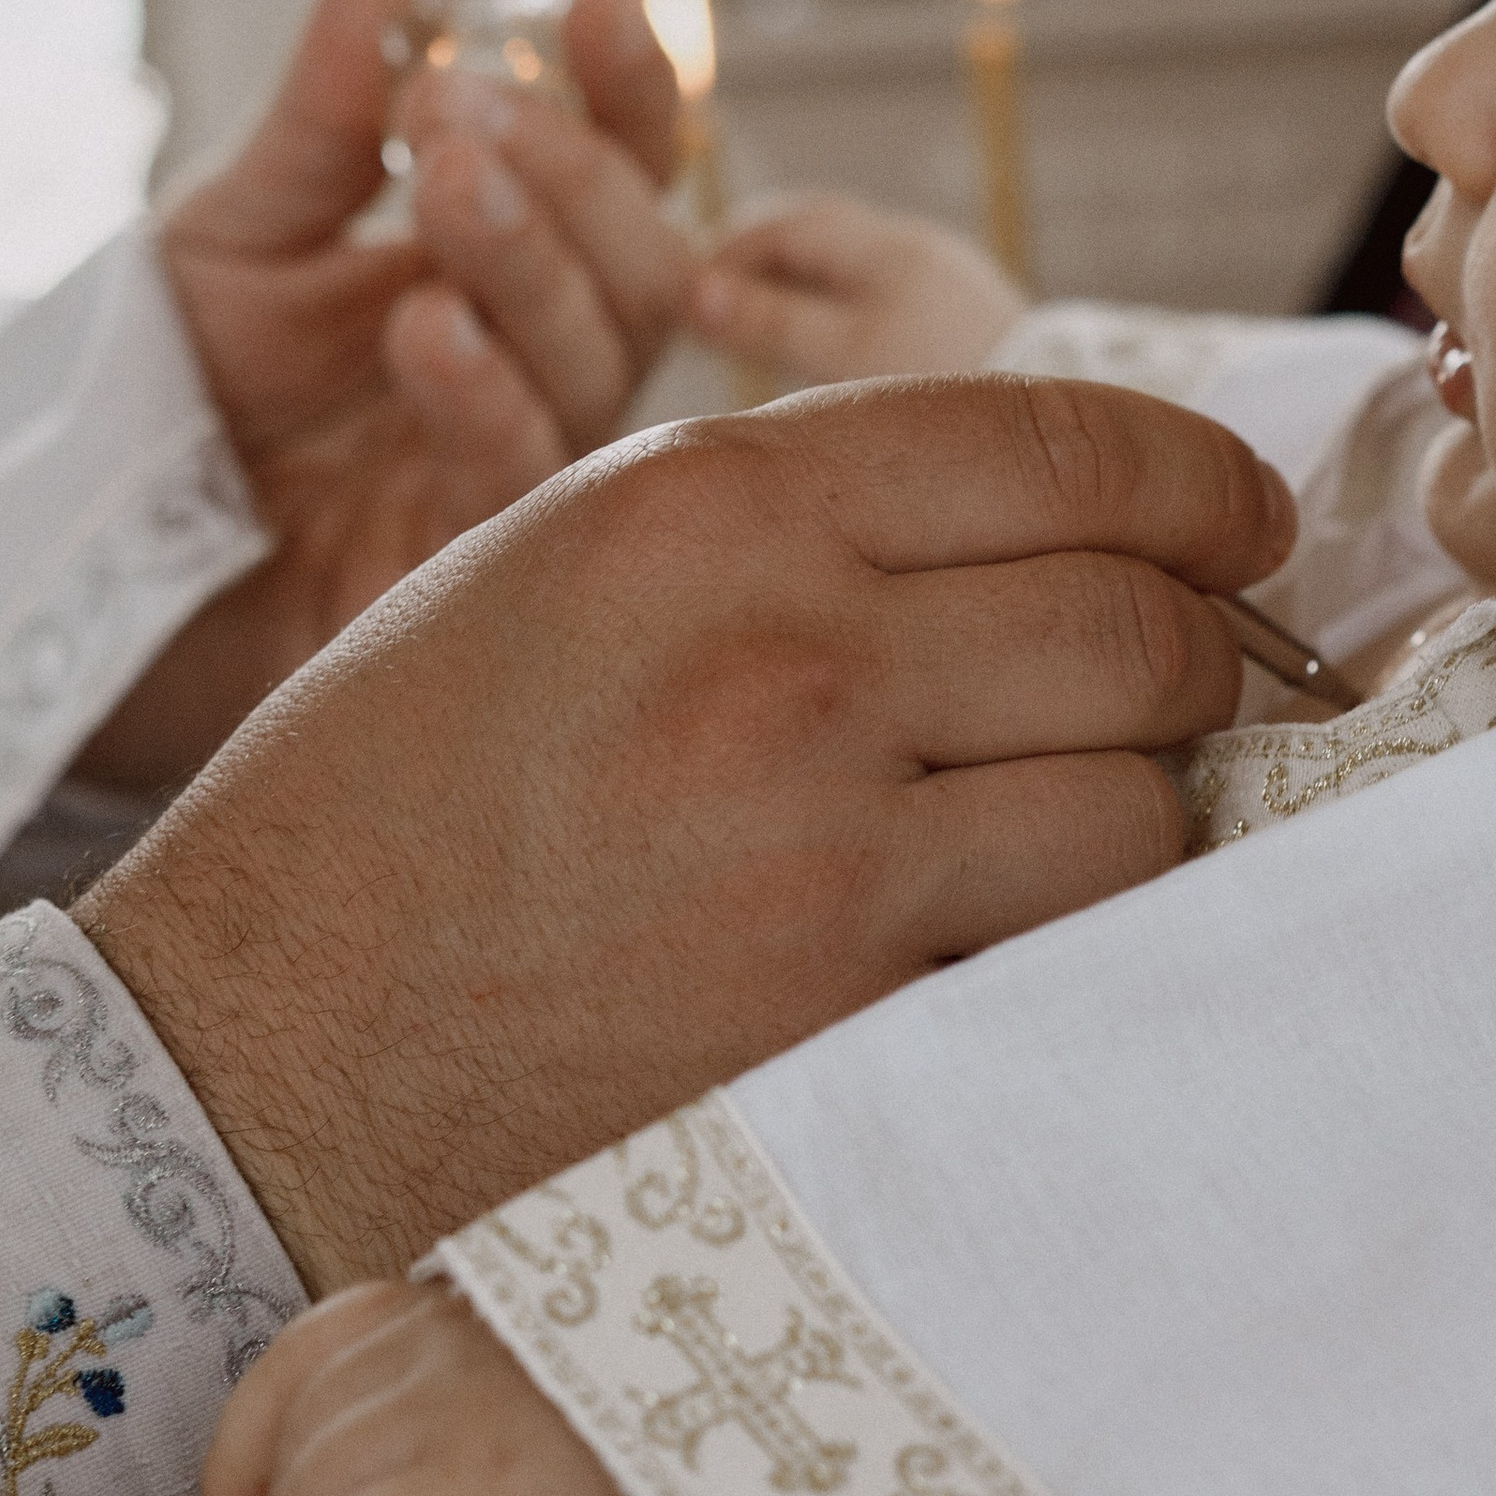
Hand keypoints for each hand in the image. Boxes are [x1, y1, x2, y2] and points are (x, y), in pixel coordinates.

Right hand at [75, 374, 1291, 1289]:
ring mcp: (823, 849)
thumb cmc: (400, 793)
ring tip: (1072, 822)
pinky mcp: (841, 1025)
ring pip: (1142, 798)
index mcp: (709, 497)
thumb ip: (796, 517)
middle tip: (1185, 683)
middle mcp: (786, 651)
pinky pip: (1065, 952)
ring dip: (1142, 808)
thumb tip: (1046, 518)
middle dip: (1198, 650)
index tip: (1241, 525)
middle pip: (1137, 618)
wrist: (254, 1052)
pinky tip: (1009, 936)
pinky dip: (1073, 940)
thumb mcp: (565, 561)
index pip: (1059, 444)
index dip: (1199, 484)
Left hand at [83, 0, 694, 783]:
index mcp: (516, 262)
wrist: (104, 552)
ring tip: (443, 181)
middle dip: (572, 171)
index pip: (626, 165)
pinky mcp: (479, 568)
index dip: (631, 83)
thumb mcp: (243, 216)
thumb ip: (330, 92)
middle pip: (646, 261)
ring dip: (530, 258)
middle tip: (460, 108)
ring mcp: (526, 462)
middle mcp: (546, 360)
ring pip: (603, 359)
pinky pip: (524, 477)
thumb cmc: (194, 385)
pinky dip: (484, 393)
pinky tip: (424, 329)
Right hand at [691, 195, 1024, 386]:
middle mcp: (916, 248)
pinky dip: (836, 308)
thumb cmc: (951, 381)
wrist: (1064, 415)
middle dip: (755, 260)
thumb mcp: (846, 354)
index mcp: (884, 246)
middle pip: (815, 233)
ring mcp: (943, 279)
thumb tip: (691, 294)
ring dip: (796, 287)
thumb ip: (770, 323)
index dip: (724, 254)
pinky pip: (878, 293)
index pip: (782, 224)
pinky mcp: (962, 314)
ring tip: (757, 333)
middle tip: (709, 306)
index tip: (682, 299)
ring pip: (849, 266)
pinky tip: (828, 354)